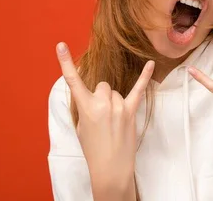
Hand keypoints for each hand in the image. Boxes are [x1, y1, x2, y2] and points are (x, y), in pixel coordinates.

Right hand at [56, 42, 153, 200]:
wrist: (111, 167)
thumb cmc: (93, 148)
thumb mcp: (81, 127)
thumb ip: (85, 107)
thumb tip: (92, 97)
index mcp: (85, 108)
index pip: (72, 81)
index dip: (64, 62)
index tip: (61, 45)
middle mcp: (102, 103)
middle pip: (101, 86)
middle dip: (100, 98)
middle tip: (101, 117)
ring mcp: (118, 106)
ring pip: (113, 92)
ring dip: (112, 102)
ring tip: (112, 121)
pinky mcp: (131, 111)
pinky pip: (139, 89)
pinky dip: (144, 76)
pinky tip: (151, 63)